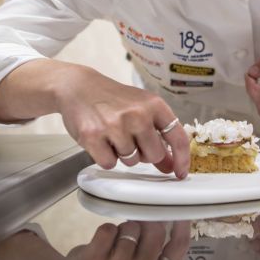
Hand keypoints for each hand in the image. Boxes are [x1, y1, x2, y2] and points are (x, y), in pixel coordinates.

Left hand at [54, 220, 189, 259]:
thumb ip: (152, 258)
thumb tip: (163, 221)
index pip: (176, 250)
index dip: (182, 227)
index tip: (180, 213)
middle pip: (155, 232)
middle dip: (145, 223)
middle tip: (135, 226)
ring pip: (130, 228)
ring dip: (122, 230)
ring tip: (113, 245)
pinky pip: (107, 229)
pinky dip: (104, 231)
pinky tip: (100, 245)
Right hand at [55, 65, 188, 178]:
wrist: (78, 87)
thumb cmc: (112, 99)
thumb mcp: (141, 108)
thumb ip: (158, 134)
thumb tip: (171, 165)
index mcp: (154, 104)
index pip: (177, 137)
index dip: (182, 159)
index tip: (180, 172)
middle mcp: (137, 114)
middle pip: (154, 155)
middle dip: (145, 154)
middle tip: (132, 138)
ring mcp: (115, 126)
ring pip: (131, 161)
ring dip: (123, 154)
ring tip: (113, 133)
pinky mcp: (93, 136)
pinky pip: (109, 164)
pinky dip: (106, 156)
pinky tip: (102, 139)